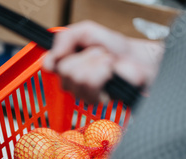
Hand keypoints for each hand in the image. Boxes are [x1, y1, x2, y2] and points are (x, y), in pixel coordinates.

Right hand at [43, 20, 163, 103]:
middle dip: (87, 57)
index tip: (75, 49)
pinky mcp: (97, 101)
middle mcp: (71, 82)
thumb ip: (64, 38)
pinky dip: (104, 71)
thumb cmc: (113, 46)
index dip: (60, 56)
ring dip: (97, 63)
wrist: (136, 57)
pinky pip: (91, 84)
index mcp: (65, 65)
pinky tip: (110, 73)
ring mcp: (83, 94)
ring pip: (78, 78)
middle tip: (99, 54)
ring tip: (107, 62)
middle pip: (65, 71)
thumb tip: (50, 59)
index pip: (49, 65)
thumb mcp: (86, 31)